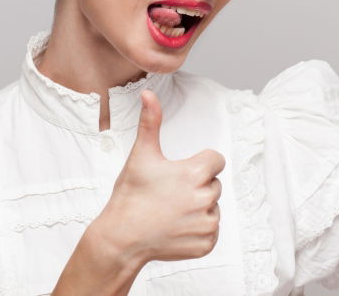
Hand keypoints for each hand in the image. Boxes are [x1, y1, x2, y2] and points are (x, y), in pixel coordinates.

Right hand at [97, 88, 223, 265]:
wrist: (122, 237)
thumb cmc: (131, 195)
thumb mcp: (141, 155)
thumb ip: (150, 122)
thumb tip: (148, 94)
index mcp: (194, 174)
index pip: (215, 160)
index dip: (198, 163)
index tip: (180, 172)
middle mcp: (205, 199)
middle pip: (213, 184)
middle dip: (196, 186)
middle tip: (170, 193)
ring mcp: (206, 224)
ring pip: (212, 207)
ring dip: (198, 208)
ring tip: (171, 211)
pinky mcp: (206, 244)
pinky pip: (210, 231)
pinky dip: (196, 230)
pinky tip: (175, 228)